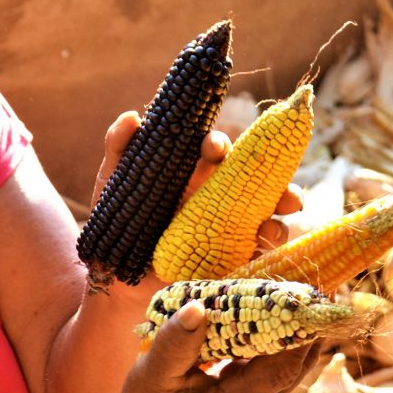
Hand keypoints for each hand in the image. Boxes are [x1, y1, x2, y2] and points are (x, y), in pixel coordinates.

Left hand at [91, 111, 303, 255]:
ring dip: (280, 219)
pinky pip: (259, 252)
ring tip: (273, 227)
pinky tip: (262, 253)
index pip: (216, 151)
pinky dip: (267, 251)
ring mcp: (228, 227)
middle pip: (258, 179)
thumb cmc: (116, 222)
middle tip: (278, 186)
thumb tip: (132, 117)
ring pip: (269, 215)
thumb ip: (119, 149)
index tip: (213, 148)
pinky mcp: (230, 258)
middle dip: (276, 179)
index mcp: (193, 172)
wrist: (115, 275)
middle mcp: (218, 196)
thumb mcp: (113, 184)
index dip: (219, 145)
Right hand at [104, 301, 320, 392]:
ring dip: (294, 338)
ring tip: (295, 299)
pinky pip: (270, 374)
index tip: (305, 296)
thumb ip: (175, 342)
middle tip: (312, 291)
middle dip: (308, 330)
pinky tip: (265, 323)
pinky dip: (274, 348)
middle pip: (296, 368)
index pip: (283, 367)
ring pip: (286, 372)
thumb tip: (198, 306)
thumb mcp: (152, 375)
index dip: (299, 333)